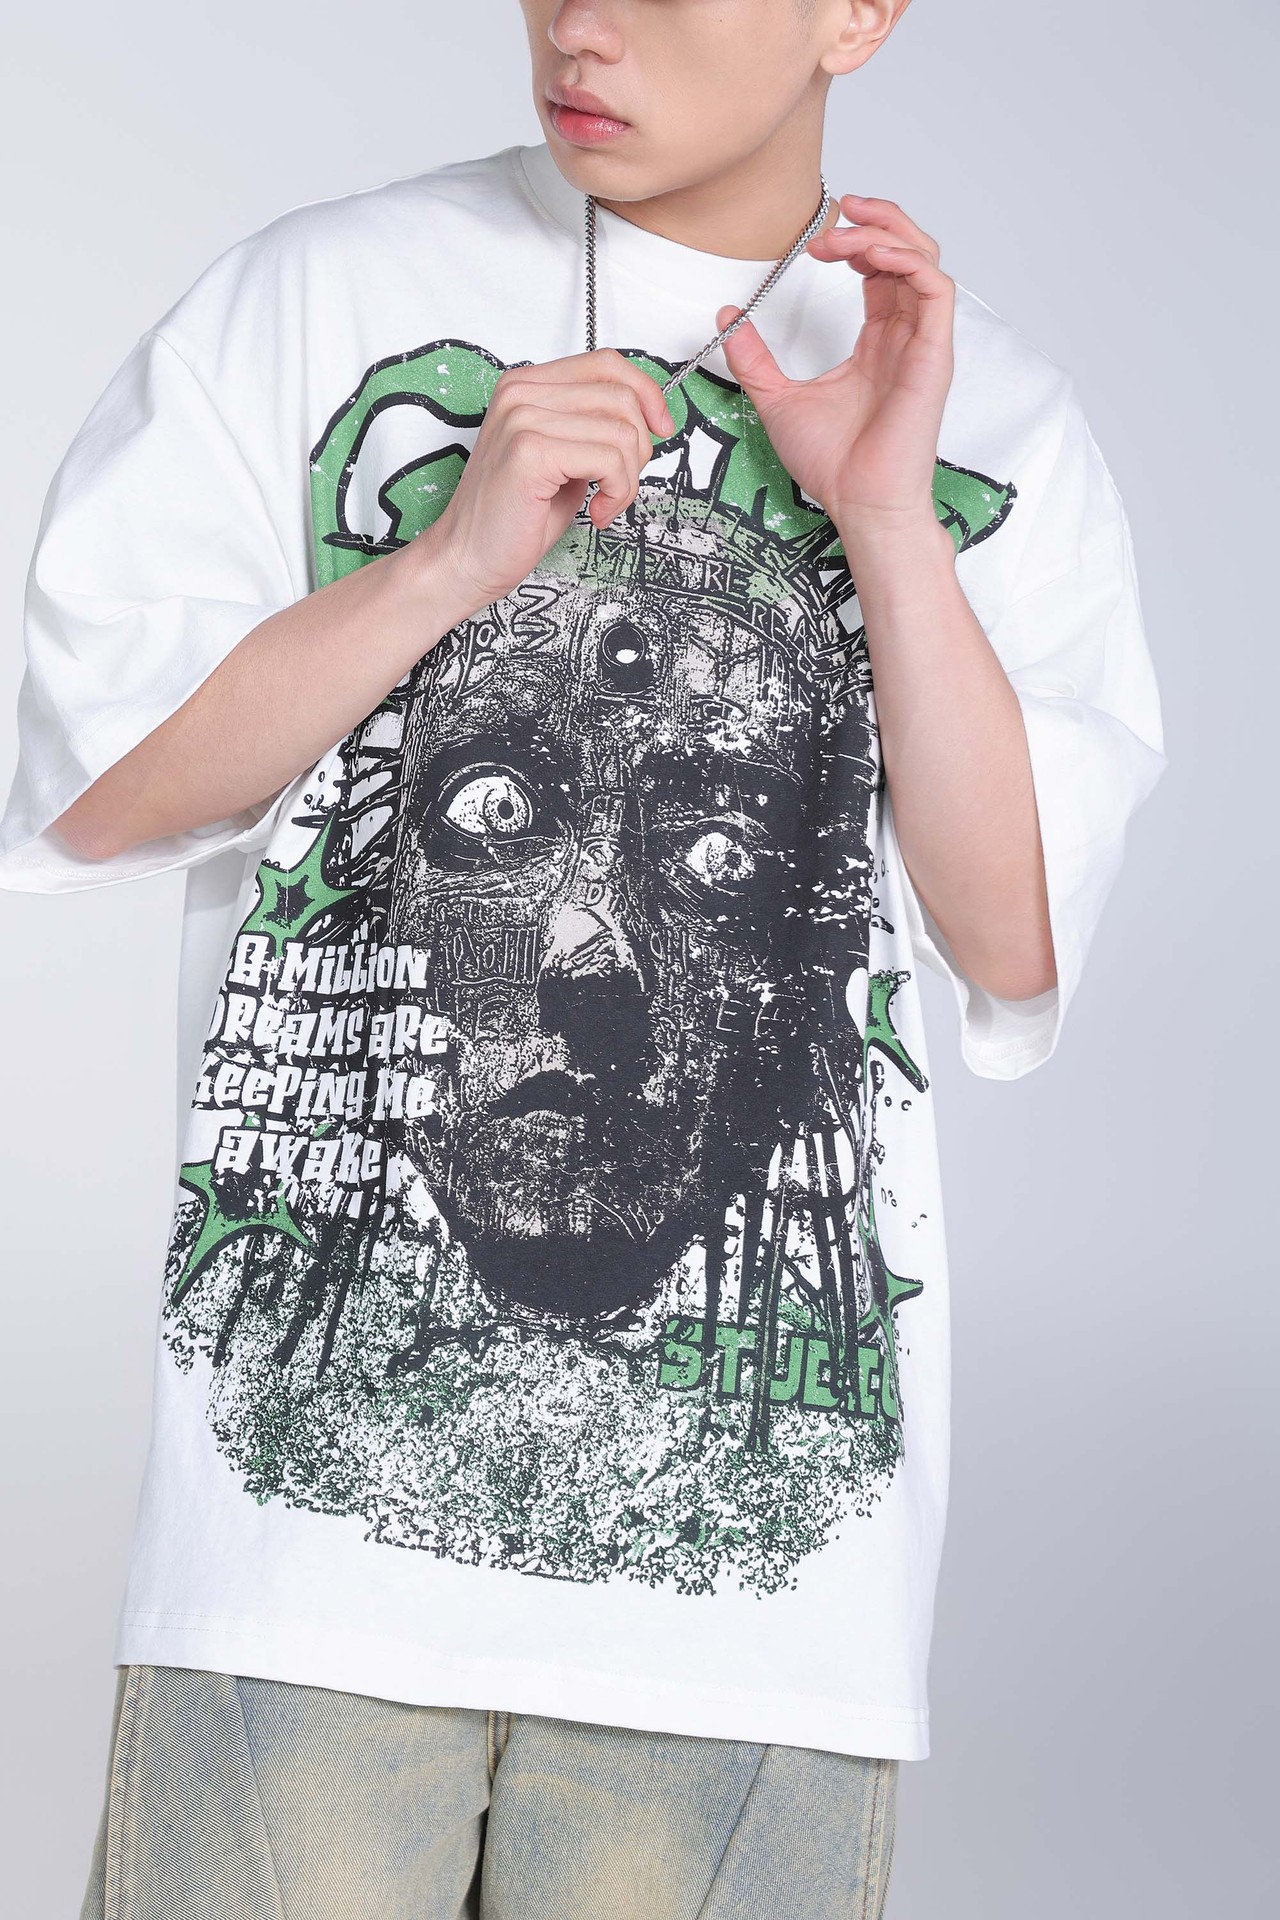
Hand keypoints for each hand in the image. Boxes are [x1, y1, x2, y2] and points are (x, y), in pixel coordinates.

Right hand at [429, 347, 673, 612]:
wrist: (466, 558)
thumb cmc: (513, 518)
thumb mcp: (563, 459)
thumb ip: (594, 428)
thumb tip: (648, 417)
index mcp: (527, 386)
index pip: (606, 363)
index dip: (646, 393)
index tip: (659, 428)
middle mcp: (521, 393)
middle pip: (621, 396)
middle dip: (639, 448)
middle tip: (619, 484)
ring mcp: (523, 419)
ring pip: (622, 430)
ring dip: (627, 477)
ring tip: (604, 502)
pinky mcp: (530, 452)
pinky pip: (609, 459)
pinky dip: (618, 492)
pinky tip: (597, 512)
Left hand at [716, 193, 954, 538]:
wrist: (859, 503)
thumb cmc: (834, 464)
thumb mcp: (777, 398)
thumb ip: (755, 359)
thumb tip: (728, 320)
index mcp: (878, 342)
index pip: (879, 271)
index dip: (853, 241)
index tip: (816, 244)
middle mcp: (905, 337)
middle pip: (907, 252)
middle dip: (875, 221)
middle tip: (837, 212)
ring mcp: (922, 344)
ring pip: (924, 260)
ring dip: (887, 233)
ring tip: (844, 233)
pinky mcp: (934, 356)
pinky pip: (935, 289)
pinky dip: (907, 260)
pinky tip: (871, 255)